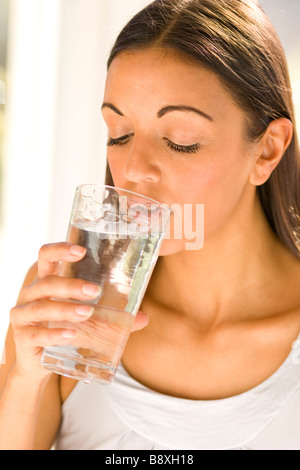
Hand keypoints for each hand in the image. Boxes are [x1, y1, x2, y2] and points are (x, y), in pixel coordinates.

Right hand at [10, 242, 147, 380]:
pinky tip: (71, 334)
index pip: (46, 256)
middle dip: (71, 286)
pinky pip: (37, 335)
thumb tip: (144, 318)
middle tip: (95, 291)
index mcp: (45, 282)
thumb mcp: (84, 318)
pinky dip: (54, 334)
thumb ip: (111, 317)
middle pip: (47, 283)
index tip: (81, 250)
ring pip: (42, 308)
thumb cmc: (63, 328)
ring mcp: (23, 317)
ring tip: (87, 313)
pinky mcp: (22, 339)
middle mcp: (30, 295)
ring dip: (66, 309)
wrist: (38, 361)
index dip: (60, 250)